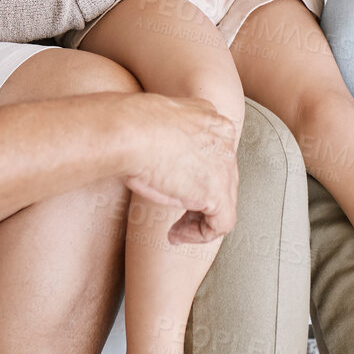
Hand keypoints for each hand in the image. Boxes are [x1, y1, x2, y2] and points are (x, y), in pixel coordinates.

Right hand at [119, 93, 239, 243]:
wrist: (129, 132)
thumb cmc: (130, 126)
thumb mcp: (157, 126)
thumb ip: (170, 140)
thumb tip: (163, 159)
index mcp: (210, 118)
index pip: (215, 154)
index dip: (197, 176)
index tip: (178, 188)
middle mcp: (224, 139)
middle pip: (222, 178)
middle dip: (200, 200)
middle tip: (177, 217)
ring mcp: (224, 165)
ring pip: (224, 201)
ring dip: (198, 220)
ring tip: (174, 231)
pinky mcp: (217, 192)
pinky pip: (222, 224)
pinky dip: (200, 234)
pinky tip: (176, 236)